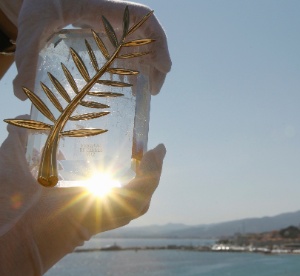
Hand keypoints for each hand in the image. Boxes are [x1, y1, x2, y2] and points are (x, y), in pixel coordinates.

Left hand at [0, 117, 165, 275]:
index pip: (113, 187)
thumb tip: (18, 120)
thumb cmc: (5, 204)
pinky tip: (153, 160)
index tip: (138, 152)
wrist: (2, 238)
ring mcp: (102, 215)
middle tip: (154, 152)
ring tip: (157, 154)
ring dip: (152, 176)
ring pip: (140, 198)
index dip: (128, 172)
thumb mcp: (15, 162)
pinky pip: (137, 200)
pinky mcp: (104, 217)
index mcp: (80, 197)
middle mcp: (95, 208)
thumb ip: (18, 139)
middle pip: (133, 194)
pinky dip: (148, 181)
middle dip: (147, 174)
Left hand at [9, 0, 170, 98]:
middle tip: (153, 92)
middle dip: (155, 64)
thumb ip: (26, 58)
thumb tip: (21, 94)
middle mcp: (114, 17)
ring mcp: (112, 24)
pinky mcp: (106, 32)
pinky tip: (128, 83)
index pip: (144, 21)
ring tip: (144, 92)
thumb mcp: (33, 27)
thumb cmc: (38, 1)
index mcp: (105, 9)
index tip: (165, 68)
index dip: (159, 44)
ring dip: (146, 68)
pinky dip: (132, 65)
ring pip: (139, 46)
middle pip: (147, 39)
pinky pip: (127, 48)